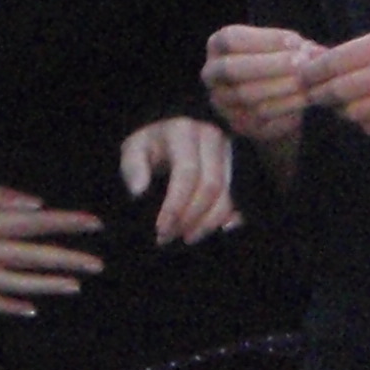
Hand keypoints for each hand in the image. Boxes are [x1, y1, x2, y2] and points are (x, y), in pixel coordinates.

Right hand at [0, 160, 104, 317]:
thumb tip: (33, 207)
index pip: (30, 227)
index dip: (65, 225)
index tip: (94, 224)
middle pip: (26, 259)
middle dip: (66, 260)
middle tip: (98, 263)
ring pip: (9, 285)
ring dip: (44, 286)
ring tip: (74, 286)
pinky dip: (6, 307)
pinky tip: (29, 309)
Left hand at [120, 116, 241, 244]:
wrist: (169, 134)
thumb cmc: (149, 145)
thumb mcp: (133, 149)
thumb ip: (133, 167)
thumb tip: (138, 191)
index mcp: (184, 132)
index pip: (187, 173)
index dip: (175, 205)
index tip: (161, 229)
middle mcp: (212, 138)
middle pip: (210, 186)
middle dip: (190, 218)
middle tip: (169, 237)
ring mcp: (228, 154)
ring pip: (225, 196)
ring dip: (206, 224)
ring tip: (185, 238)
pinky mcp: (236, 169)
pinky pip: (236, 201)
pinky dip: (224, 221)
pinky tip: (206, 232)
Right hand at [203, 24, 318, 146]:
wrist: (281, 102)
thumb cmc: (279, 64)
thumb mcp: (282, 47)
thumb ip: (290, 45)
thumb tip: (304, 50)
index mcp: (217, 46)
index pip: (231, 39)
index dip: (265, 39)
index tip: (296, 42)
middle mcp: (212, 75)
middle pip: (232, 68)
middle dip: (270, 64)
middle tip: (301, 62)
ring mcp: (222, 103)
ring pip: (245, 95)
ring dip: (279, 86)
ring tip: (305, 81)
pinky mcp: (238, 125)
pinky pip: (258, 118)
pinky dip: (284, 107)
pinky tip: (303, 99)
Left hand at [304, 25, 369, 136]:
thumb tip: (328, 60)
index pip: (337, 60)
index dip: (313, 71)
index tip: (303, 73)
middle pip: (339, 90)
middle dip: (319, 94)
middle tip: (311, 94)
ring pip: (353, 113)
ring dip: (342, 110)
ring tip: (340, 104)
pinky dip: (364, 122)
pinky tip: (367, 113)